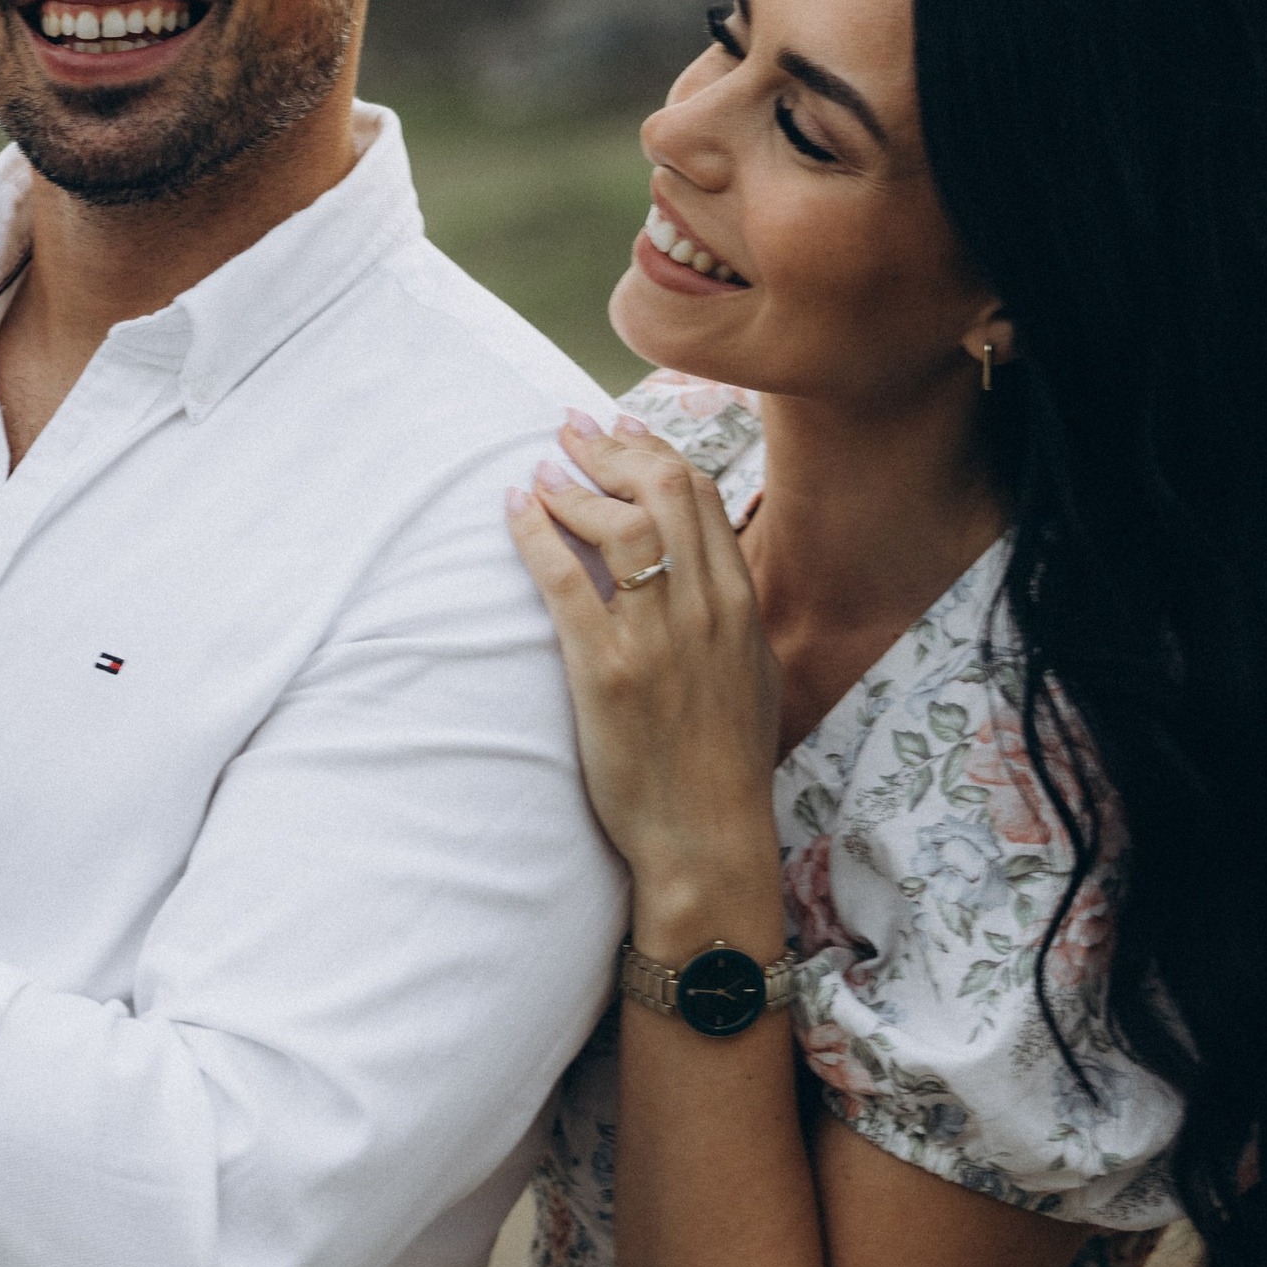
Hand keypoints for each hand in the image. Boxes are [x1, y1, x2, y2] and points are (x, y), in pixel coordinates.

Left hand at [508, 410, 782, 930]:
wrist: (707, 838)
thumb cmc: (723, 763)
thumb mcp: (750, 673)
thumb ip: (728, 612)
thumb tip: (700, 561)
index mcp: (740, 606)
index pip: (700, 496)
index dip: (654, 452)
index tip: (621, 429)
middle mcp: (705, 610)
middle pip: (662, 491)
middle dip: (611, 449)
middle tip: (571, 428)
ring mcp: (657, 638)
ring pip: (618, 523)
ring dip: (573, 484)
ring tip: (542, 469)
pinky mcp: (606, 669)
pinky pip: (565, 578)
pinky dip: (536, 531)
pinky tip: (516, 506)